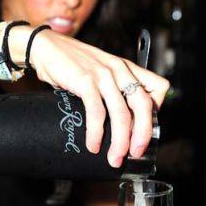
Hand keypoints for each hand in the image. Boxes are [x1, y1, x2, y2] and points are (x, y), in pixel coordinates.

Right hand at [22, 28, 169, 167]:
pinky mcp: (86, 81)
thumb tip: (118, 122)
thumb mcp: (100, 72)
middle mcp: (119, 70)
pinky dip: (95, 133)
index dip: (157, 110)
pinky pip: (97, 113)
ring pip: (122, 114)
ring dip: (119, 141)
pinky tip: (93, 145)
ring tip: (113, 158)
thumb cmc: (71, 63)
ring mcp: (103, 75)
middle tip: (135, 153)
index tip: (145, 127)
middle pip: (144, 105)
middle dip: (142, 134)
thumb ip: (112, 90)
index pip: (158, 87)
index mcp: (126, 68)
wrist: (46, 47)